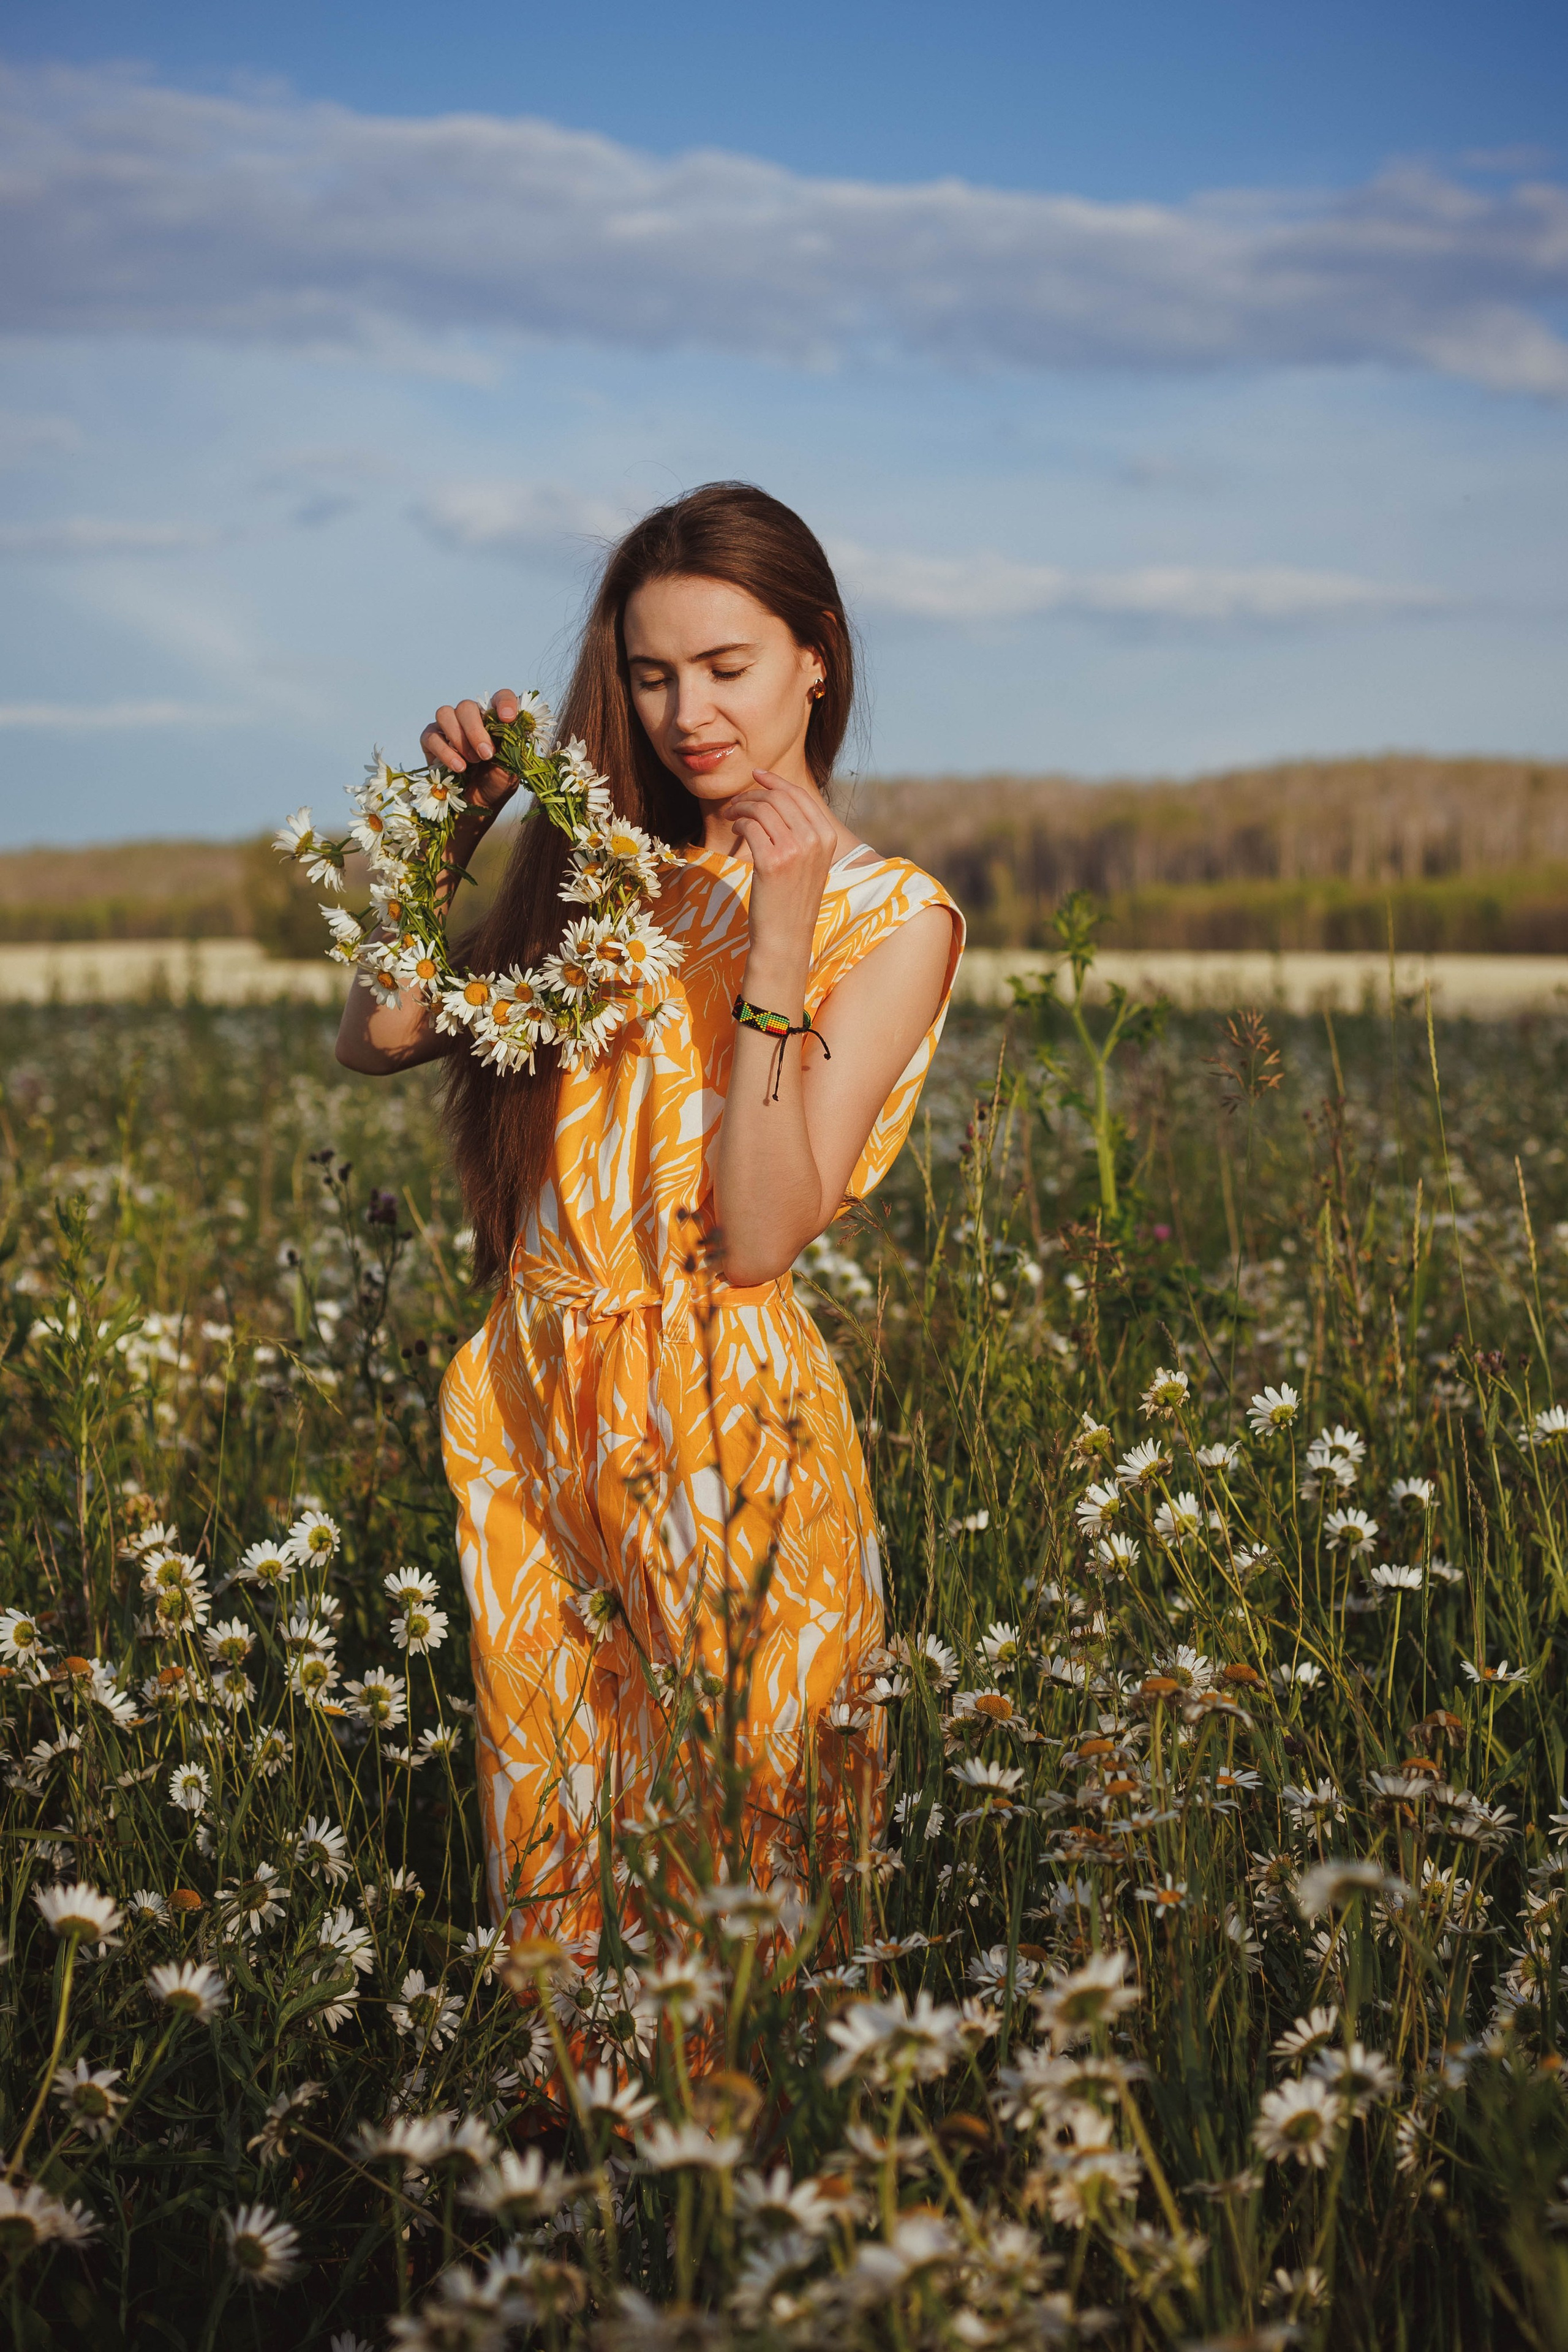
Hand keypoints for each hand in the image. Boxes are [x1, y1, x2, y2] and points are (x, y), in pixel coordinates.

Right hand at [419, 688, 522, 814]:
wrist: (478, 805)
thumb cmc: (497, 783)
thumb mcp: (512, 768)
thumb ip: (513, 747)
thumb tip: (515, 727)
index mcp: (495, 720)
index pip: (501, 697)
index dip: (504, 702)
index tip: (508, 719)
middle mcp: (472, 718)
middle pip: (466, 706)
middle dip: (475, 730)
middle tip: (486, 755)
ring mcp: (449, 727)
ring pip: (445, 713)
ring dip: (459, 738)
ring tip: (471, 762)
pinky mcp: (431, 740)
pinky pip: (431, 736)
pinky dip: (444, 752)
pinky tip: (458, 767)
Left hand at [725, 769, 836, 983]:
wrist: (786, 936)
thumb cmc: (792, 899)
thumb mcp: (809, 862)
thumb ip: (803, 832)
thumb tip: (778, 799)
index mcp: (827, 837)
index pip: (798, 796)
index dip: (774, 781)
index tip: (757, 775)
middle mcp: (814, 840)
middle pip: (778, 798)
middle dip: (753, 794)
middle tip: (736, 803)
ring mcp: (794, 851)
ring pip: (762, 809)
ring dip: (741, 807)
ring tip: (731, 815)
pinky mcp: (772, 862)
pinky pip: (750, 827)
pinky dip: (738, 823)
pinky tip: (735, 830)